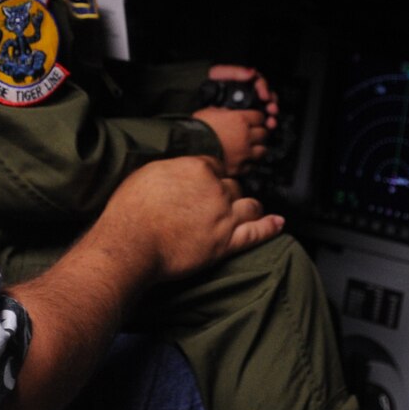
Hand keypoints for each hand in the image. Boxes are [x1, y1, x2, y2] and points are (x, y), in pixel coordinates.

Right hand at [98, 156, 283, 279]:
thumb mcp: (147, 174)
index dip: (209, 175)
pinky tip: (278, 223)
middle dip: (227, 192)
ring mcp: (224, 216)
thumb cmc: (130, 211)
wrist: (131, 244)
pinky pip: (256, 233)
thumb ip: (171, 169)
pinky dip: (270, 227)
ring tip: (250, 209)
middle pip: (232, 185)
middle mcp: (215, 189)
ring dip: (250, 206)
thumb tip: (178, 170)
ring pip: (249, 204)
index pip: (214, 165)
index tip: (205, 183)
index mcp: (197, 168)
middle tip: (216, 202)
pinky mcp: (226, 243)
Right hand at [192, 106, 267, 174]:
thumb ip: (223, 111)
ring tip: (249, 148)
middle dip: (258, 133)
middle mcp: (245, 136)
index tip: (254, 120)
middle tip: (251, 134)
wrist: (187, 148)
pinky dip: (248, 163)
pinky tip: (241, 160)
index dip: (256, 118)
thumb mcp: (210, 112)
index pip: (260, 117)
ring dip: (257, 148)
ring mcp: (243, 153)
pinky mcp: (239, 167)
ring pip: (262, 150)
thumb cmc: (196, 129)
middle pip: (264, 133)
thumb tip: (227, 111)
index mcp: (240, 120)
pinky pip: (251, 165)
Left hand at [207, 64, 278, 128]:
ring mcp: (248, 108)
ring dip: (271, 116)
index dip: (265, 89)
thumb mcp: (219, 73)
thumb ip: (235, 72)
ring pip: (265, 112)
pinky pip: (259, 123)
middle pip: (267, 99)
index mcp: (245, 83)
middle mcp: (248, 95)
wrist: (196, 100)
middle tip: (271, 109)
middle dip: (272, 104)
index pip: (260, 84)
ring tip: (270, 121)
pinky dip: (265, 125)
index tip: (264, 96)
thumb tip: (251, 73)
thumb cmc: (207, 85)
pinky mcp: (245, 120)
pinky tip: (266, 126)